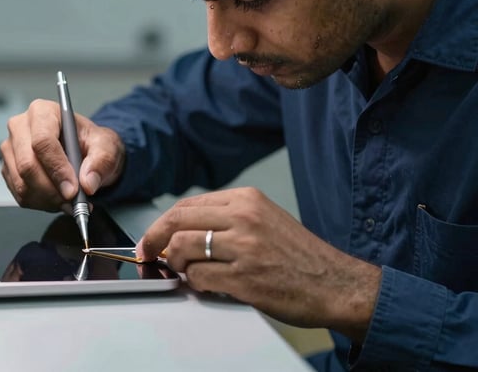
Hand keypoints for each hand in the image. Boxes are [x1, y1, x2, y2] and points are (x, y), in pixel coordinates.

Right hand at [0, 99, 125, 210]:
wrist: (83, 152)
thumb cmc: (89, 142)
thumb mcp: (106, 146)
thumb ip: (101, 161)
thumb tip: (87, 182)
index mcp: (43, 112)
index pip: (42, 141)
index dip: (57, 168)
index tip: (72, 189)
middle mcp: (20, 127)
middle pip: (27, 165)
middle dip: (52, 190)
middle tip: (73, 200)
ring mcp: (11, 149)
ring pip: (22, 184)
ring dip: (48, 200)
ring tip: (69, 200)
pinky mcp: (8, 170)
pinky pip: (20, 195)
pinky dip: (41, 203)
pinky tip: (57, 198)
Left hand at [136, 187, 381, 341]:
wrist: (336, 283)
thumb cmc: (299, 255)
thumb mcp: (265, 219)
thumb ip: (226, 219)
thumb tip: (182, 230)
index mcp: (247, 199)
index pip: (187, 205)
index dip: (162, 223)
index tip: (152, 237)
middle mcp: (244, 218)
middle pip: (178, 221)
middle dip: (155, 239)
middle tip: (148, 253)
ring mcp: (244, 248)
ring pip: (183, 248)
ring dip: (177, 263)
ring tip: (186, 270)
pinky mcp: (245, 278)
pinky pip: (199, 277)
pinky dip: (194, 283)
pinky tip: (206, 284)